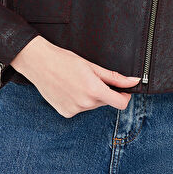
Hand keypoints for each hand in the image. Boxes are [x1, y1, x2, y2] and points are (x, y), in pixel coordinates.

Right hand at [10, 35, 140, 115]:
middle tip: (91, 77)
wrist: (39, 63)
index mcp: (94, 90)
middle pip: (105, 102)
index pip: (120, 104)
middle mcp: (85, 104)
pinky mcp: (65, 113)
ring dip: (90, 96)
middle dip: (104, 92)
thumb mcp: (92, 66)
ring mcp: (74, 110)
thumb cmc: (64, 60)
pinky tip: (69, 89)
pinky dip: (79, 100)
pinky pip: (80, 108)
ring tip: (76, 81)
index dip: (124, 96)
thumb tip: (133, 81)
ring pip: (92, 105)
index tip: (123, 90)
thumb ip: (114, 77)